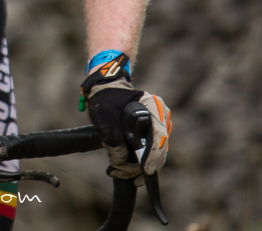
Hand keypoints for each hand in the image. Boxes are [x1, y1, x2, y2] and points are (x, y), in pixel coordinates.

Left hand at [81, 55, 170, 182]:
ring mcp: (157, 128)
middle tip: (122, 173)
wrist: (105, 91)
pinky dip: (138, 165)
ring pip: (155, 156)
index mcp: (152, 105)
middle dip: (142, 166)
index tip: (146, 170)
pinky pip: (150, 155)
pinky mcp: (151, 137)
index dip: (154, 154)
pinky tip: (124, 170)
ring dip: (137, 168)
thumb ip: (113, 138)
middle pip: (159, 149)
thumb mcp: (104, 115)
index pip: (159, 133)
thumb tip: (122, 162)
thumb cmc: (105, 98)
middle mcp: (160, 117)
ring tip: (117, 171)